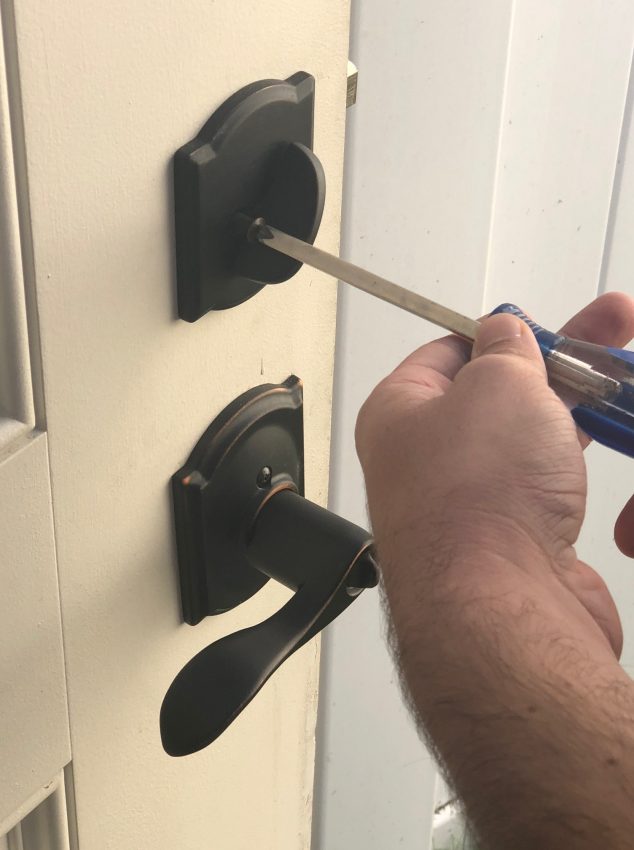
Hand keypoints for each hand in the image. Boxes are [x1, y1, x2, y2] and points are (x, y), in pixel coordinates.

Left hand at [356, 293, 633, 661]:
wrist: (502, 609)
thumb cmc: (478, 495)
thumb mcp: (498, 385)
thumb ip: (506, 350)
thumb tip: (504, 332)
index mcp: (400, 413)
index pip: (447, 353)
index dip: (497, 333)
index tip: (542, 323)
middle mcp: (426, 459)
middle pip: (496, 393)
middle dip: (557, 360)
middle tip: (612, 327)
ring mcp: (470, 502)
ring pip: (528, 437)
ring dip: (575, 406)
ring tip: (619, 380)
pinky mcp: (512, 539)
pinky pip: (548, 482)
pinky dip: (577, 458)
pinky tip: (611, 436)